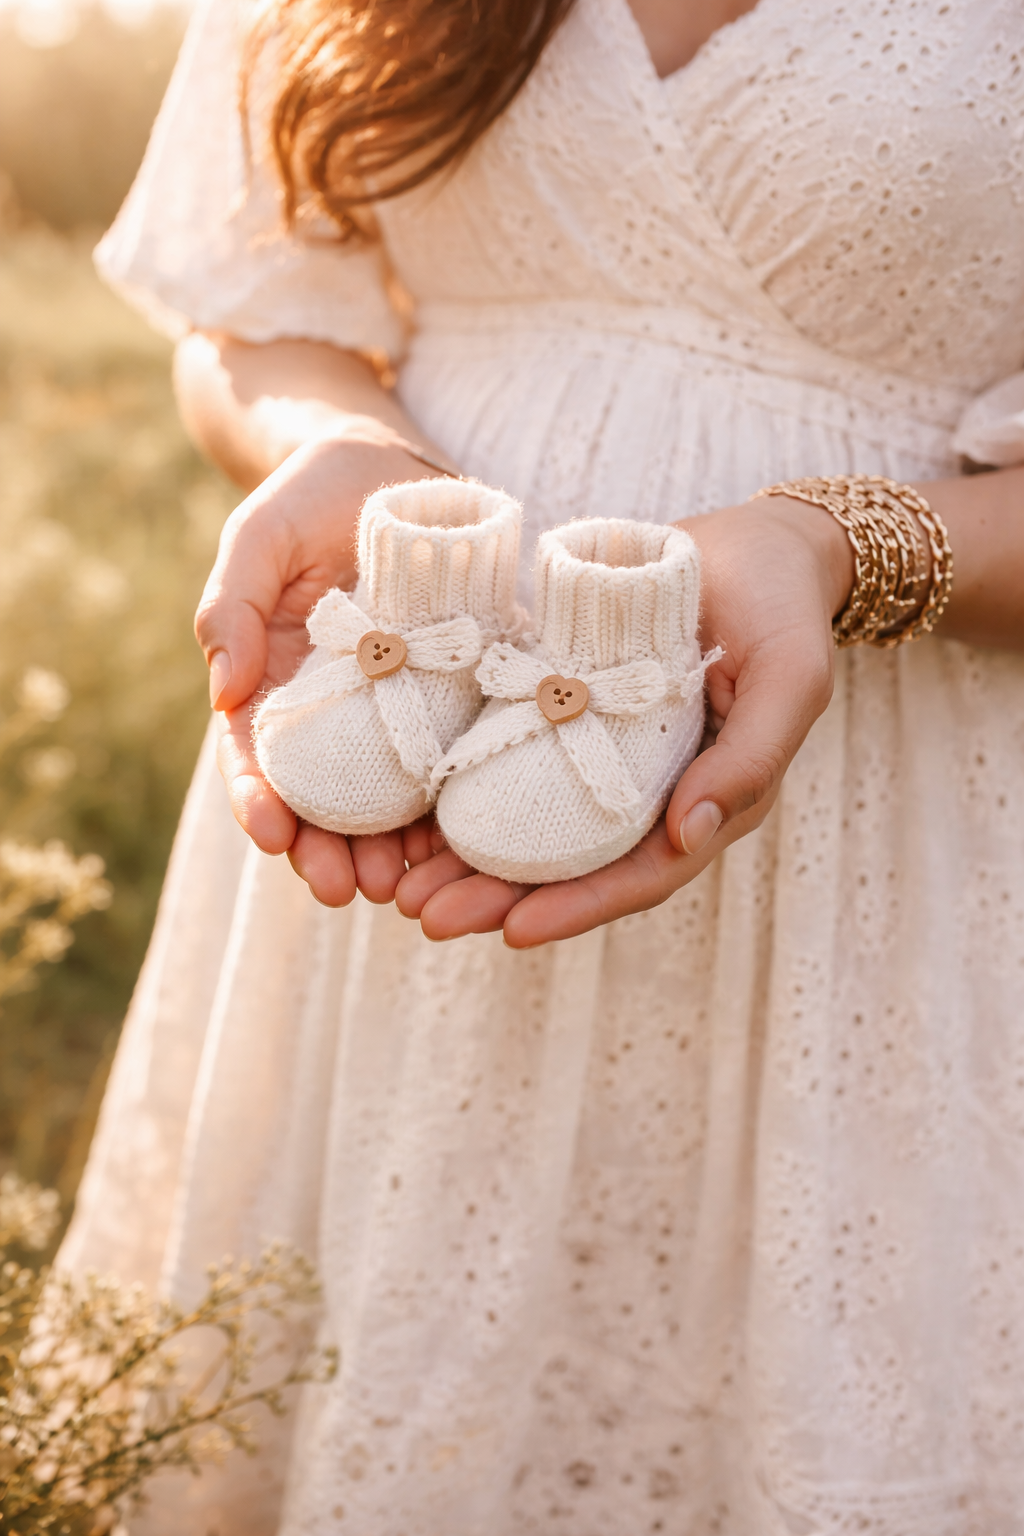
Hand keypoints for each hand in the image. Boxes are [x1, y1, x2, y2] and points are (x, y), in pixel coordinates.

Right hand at [196, 434, 452, 905]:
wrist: (395, 471)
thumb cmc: (311, 497)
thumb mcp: (258, 536)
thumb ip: (231, 606)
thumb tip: (225, 694)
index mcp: (275, 684)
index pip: (257, 759)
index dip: (259, 802)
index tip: (272, 836)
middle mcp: (335, 713)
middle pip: (323, 799)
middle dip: (327, 850)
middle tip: (342, 887)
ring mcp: (398, 712)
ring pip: (389, 799)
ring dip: (390, 850)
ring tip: (401, 886)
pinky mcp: (457, 699)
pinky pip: (456, 763)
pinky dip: (455, 810)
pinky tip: (463, 842)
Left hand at [395, 496, 854, 944]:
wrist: (756, 546)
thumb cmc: (783, 608)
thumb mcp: (791, 677)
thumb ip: (753, 756)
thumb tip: (691, 833)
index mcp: (711, 801)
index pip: (642, 874)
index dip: (580, 907)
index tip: (513, 931)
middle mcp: (654, 796)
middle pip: (574, 868)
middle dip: (500, 900)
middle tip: (425, 917)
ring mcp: (610, 762)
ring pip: (536, 831)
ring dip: (470, 864)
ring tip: (402, 887)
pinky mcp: (574, 718)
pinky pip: (516, 769)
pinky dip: (468, 796)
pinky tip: (412, 814)